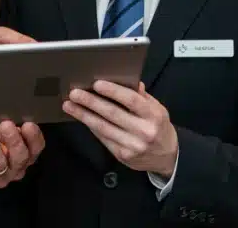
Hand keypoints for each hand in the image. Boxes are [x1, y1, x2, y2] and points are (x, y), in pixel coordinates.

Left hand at [63, 81, 177, 177]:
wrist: (168, 156)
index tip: (96, 84)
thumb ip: (140, 96)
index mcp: (154, 115)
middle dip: (91, 102)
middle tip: (74, 93)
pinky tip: (81, 117)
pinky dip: (91, 126)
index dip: (113, 91)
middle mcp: (144, 131)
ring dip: (84, 115)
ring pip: (103, 128)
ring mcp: (133, 145)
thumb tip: (124, 80)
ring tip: (69, 105)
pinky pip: (103, 138)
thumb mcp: (157, 108)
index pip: (131, 100)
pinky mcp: (123, 155)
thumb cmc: (159, 126)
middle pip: (113, 114)